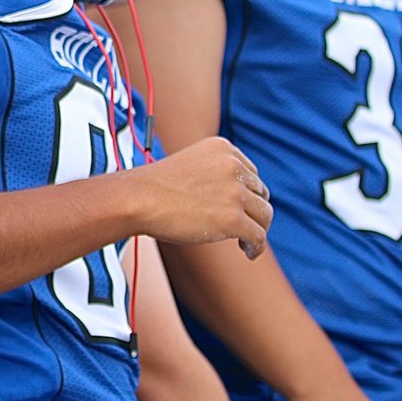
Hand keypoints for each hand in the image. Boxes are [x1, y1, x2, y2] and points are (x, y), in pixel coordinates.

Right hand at [133, 136, 271, 258]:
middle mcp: (233, 166)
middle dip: (252, 211)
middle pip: (260, 194)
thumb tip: (239, 200)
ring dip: (256, 230)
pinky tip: (248, 252)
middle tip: (241, 226)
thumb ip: (217, 173)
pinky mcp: (232, 219)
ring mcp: (234, 192)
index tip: (237, 208)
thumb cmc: (156, 187)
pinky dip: (256, 247)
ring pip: (264, 216)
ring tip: (245, 242)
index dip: (247, 193)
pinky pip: (259, 236)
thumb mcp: (191, 165)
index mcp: (223, 148)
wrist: (137, 199)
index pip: (251, 173)